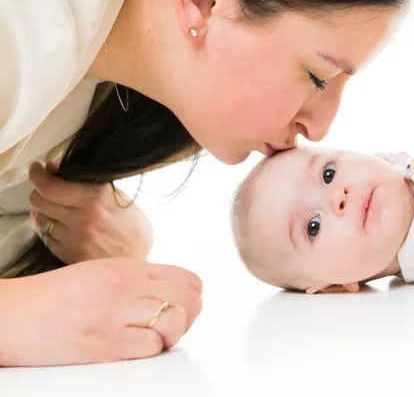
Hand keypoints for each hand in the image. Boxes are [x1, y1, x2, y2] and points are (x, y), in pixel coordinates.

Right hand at [0, 258, 202, 366]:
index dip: (191, 299)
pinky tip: (133, 347)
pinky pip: (153, 346)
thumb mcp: (103, 273)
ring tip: (152, 338)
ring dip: (171, 335)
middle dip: (188, 318)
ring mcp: (118, 313)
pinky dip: (150, 351)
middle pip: (191, 300)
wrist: (14, 315)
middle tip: (168, 327)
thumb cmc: (55, 297)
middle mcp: (128, 286)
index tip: (179, 309)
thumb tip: (172, 294)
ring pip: (177, 321)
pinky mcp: (107, 344)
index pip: (190, 279)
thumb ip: (138, 280)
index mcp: (130, 267)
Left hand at [28, 162, 153, 262]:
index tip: (37, 169)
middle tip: (48, 189)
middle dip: (40, 192)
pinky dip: (50, 230)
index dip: (38, 175)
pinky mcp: (69, 256)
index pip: (50, 186)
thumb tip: (58, 170)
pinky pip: (47, 238)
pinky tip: (63, 228)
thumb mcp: (121, 199)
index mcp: (96, 200)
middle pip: (39, 200)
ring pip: (41, 219)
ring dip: (45, 212)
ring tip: (57, 210)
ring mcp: (74, 240)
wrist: (140, 263)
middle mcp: (82, 219)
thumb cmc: (134, 230)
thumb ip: (91, 185)